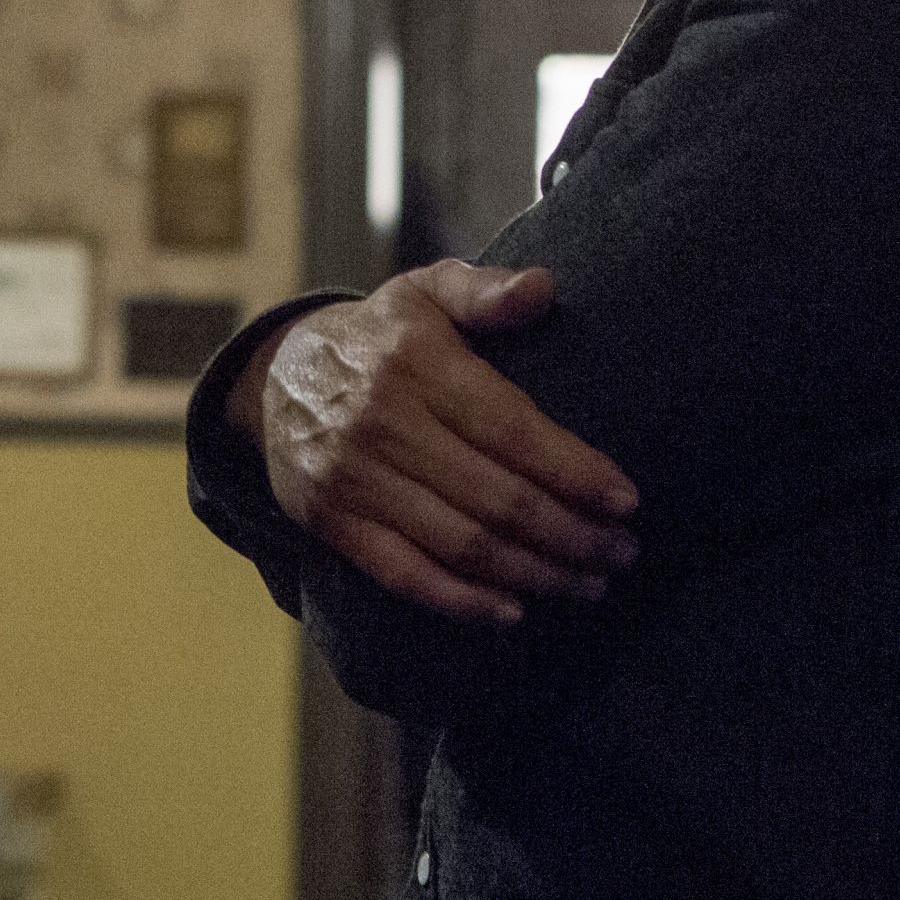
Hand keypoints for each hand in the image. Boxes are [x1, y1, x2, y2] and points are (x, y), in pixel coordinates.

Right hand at [240, 263, 638, 624]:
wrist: (272, 374)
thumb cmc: (378, 336)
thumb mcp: (425, 290)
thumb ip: (484, 290)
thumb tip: (543, 287)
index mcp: (418, 364)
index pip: (511, 429)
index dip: (575, 471)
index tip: (627, 500)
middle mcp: (384, 424)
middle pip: (497, 498)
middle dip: (572, 534)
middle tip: (621, 552)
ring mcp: (354, 479)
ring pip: (462, 544)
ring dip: (536, 574)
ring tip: (588, 584)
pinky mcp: (332, 522)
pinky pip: (406, 575)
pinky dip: (463, 603)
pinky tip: (514, 612)